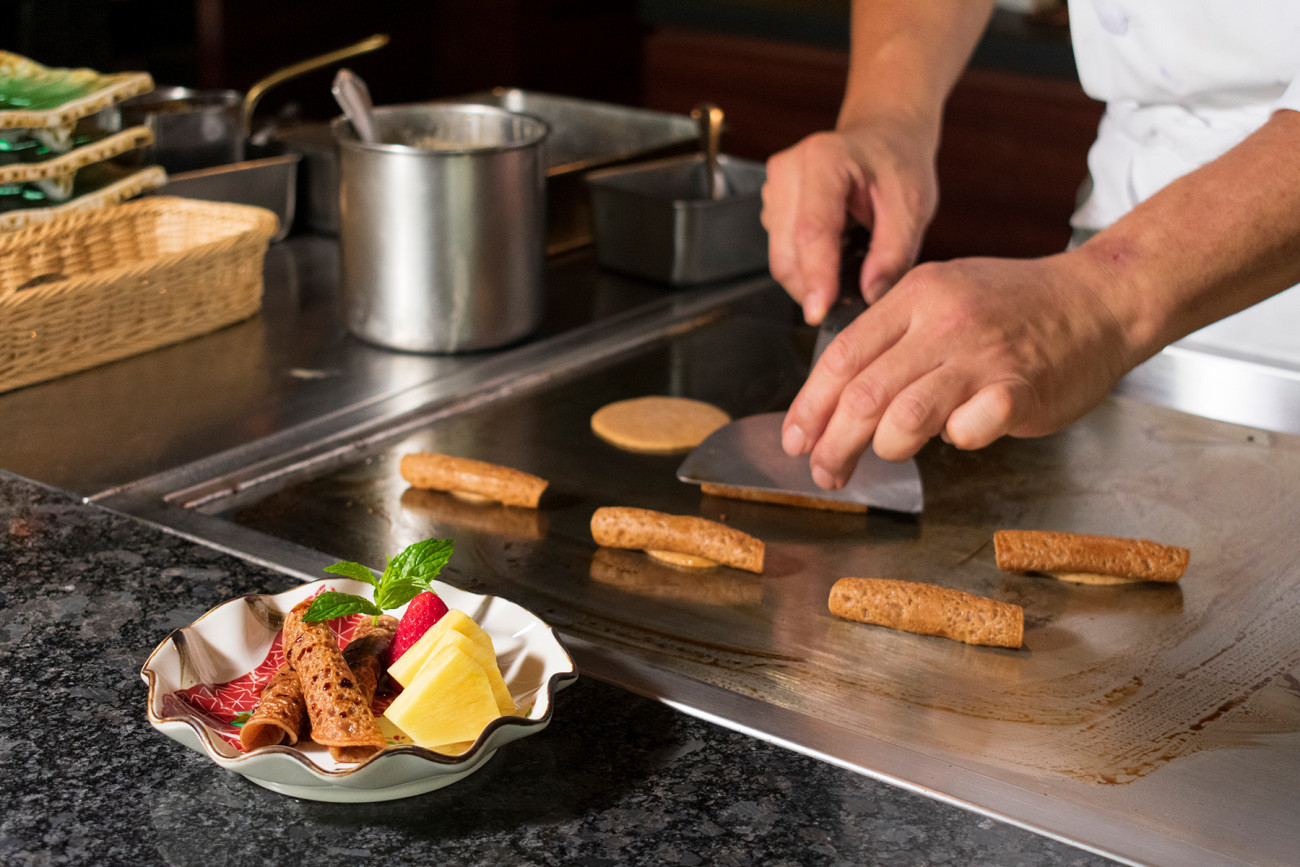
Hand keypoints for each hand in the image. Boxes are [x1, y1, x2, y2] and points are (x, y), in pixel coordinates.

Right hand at [761, 125, 938, 324]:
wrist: (884, 137)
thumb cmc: (897, 163)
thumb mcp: (913, 205)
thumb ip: (893, 253)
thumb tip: (870, 296)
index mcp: (825, 160)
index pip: (811, 230)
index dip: (815, 277)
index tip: (821, 312)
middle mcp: (788, 170)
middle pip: (787, 252)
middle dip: (815, 287)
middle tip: (852, 297)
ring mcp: (774, 187)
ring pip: (780, 258)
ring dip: (810, 279)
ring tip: (848, 262)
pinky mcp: (771, 205)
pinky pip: (781, 252)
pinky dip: (806, 266)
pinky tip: (834, 252)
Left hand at [781, 252, 1137, 484]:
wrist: (1099, 299)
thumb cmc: (1016, 306)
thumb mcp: (943, 296)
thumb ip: (894, 338)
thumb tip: (838, 399)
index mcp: (916, 295)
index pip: (842, 357)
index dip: (809, 406)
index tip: (795, 440)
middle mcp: (944, 321)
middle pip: (863, 394)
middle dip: (833, 444)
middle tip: (824, 471)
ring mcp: (983, 355)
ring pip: (903, 417)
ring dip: (884, 449)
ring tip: (886, 456)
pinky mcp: (1019, 389)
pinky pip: (967, 432)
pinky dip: (954, 443)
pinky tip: (960, 436)